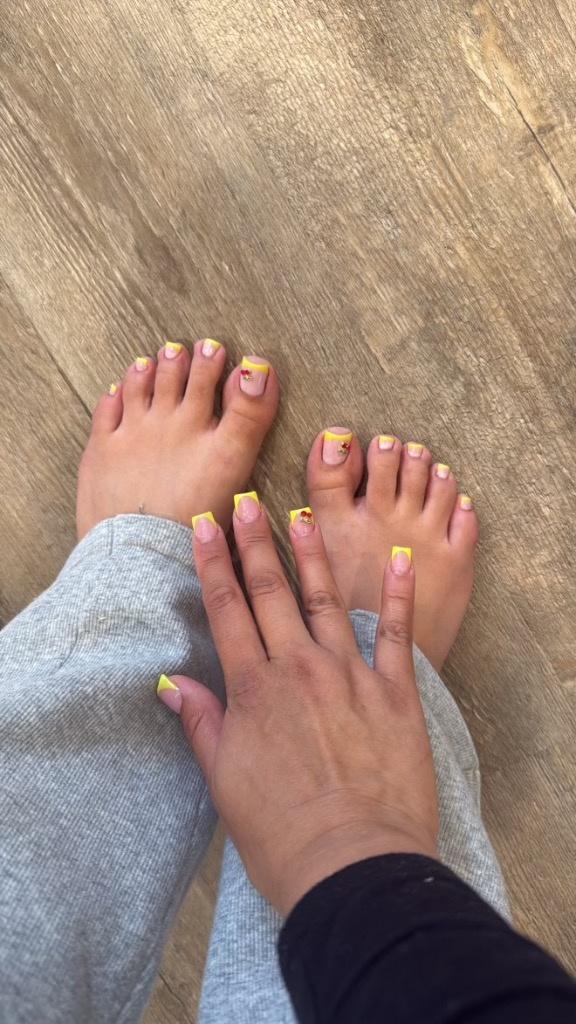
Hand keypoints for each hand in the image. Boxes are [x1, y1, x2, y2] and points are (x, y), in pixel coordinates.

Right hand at [161, 502, 438, 916]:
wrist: (353, 866)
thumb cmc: (281, 833)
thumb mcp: (225, 780)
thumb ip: (202, 724)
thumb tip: (172, 684)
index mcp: (254, 690)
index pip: (228, 611)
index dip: (214, 565)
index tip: (206, 526)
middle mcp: (299, 670)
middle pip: (272, 593)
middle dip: (256, 543)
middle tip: (247, 501)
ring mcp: (350, 676)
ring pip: (326, 601)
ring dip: (312, 555)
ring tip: (301, 514)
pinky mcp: (395, 693)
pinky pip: (397, 633)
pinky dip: (398, 595)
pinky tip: (397, 560)